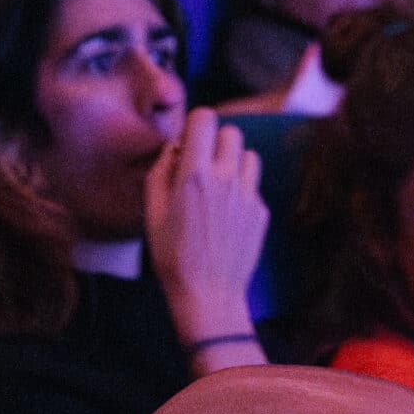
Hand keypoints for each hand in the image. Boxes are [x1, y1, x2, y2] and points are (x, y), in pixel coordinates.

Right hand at [145, 108, 268, 352]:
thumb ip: (160, 172)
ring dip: (233, 162)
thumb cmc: (174, 258)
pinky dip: (242, 190)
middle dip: (216, 142)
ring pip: (248, 155)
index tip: (189, 144)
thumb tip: (174, 148)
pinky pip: (253, 185)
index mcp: (194, 174)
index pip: (205, 117)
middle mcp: (225, 178)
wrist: (209, 295)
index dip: (196, 126)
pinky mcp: (260, 212)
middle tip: (204, 165)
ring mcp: (248, 195)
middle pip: (231, 131)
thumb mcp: (152, 214)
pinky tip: (227, 215)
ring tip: (219, 186)